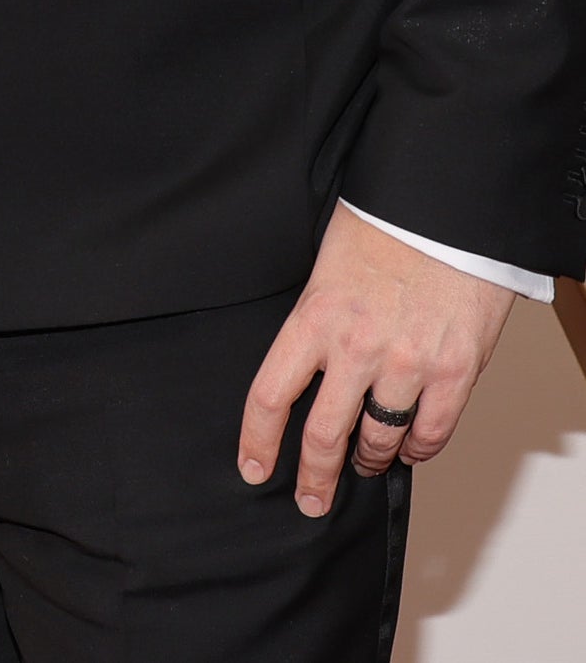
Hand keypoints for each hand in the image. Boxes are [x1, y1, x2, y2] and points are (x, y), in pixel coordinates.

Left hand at [239, 203, 514, 515]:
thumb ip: (316, 318)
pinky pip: (431, 433)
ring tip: (365, 463)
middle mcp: (356, 349)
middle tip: (312, 499)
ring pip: (379, 441)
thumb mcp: (325, 266)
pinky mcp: (454, 372)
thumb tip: (306, 359)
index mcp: (314, 318)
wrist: (443, 208)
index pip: (270, 394)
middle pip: (324, 436)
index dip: (258, 440)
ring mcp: (406, 364)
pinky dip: (418, 449)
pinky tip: (409, 449)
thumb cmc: (383, 225)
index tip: (253, 467)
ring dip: (369, 460)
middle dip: (315, 478)